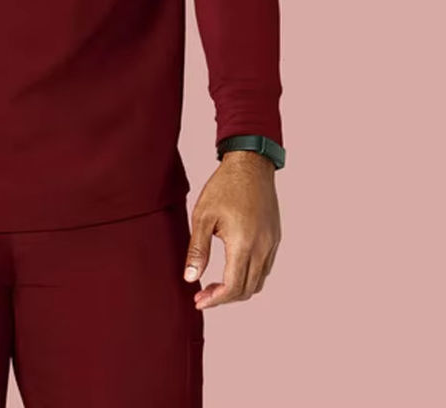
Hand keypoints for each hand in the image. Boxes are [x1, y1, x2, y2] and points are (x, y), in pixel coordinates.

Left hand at [183, 150, 281, 308]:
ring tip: (216, 285)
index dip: (215, 300)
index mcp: (243, 244)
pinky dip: (250, 276)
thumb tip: (190, 278)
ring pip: (259, 281)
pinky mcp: (275, 238)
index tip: (199, 301)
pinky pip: (265, 268)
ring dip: (238, 289)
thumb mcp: (203, 216)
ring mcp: (272, 244)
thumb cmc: (224, 187)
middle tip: (203, 295)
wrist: (251, 165)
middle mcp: (262, 248)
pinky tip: (233, 268)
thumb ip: (197, 250)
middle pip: (247, 289)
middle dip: (225, 298)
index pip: (233, 286)